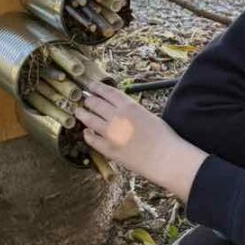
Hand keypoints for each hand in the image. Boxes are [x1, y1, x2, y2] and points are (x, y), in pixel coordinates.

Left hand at [75, 82, 206, 200]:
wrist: (165, 158)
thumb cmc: (162, 136)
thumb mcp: (146, 114)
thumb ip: (130, 110)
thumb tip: (117, 108)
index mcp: (128, 106)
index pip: (107, 92)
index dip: (96, 88)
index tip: (91, 86)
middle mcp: (116, 117)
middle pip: (95, 103)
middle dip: (88, 100)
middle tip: (85, 100)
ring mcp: (110, 133)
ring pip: (89, 120)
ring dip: (82, 114)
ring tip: (78, 112)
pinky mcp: (108, 149)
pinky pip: (91, 139)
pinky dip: (87, 134)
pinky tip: (86, 132)